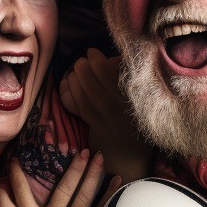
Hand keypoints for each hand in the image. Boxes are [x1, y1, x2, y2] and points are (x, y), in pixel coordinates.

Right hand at [0, 151, 109, 206]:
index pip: (7, 200)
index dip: (5, 186)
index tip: (9, 171)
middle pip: (41, 188)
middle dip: (40, 167)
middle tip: (58, 144)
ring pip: (74, 192)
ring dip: (83, 171)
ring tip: (92, 153)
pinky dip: (109, 196)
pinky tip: (118, 179)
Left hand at [59, 49, 152, 181]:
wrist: (131, 153)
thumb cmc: (135, 119)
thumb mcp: (139, 97)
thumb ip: (126, 76)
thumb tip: (112, 58)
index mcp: (130, 93)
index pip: (106, 69)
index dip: (94, 58)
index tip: (93, 53)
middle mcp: (117, 104)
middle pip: (89, 77)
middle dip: (81, 66)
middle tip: (82, 63)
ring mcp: (104, 116)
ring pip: (81, 90)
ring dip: (73, 78)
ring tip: (74, 73)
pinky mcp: (93, 126)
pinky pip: (76, 106)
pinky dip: (67, 93)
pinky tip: (67, 85)